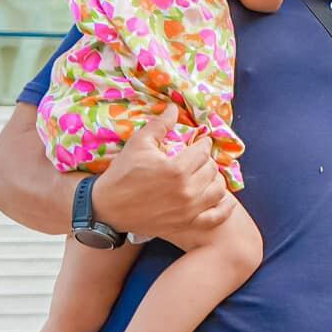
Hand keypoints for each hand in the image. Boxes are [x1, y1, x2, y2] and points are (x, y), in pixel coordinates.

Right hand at [92, 107, 237, 247]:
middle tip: (198, 159)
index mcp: (176, 169)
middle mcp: (187, 190)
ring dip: (215, 180)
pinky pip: (216, 217)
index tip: (197, 143)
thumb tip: (174, 107)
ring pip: (218, 190)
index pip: (203, 150)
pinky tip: (222, 198)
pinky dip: (224, 207)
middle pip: (212, 169)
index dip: (201, 144)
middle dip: (206, 160)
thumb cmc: (122, 174)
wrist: (107, 208)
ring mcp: (188, 210)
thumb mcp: (138, 144)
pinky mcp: (186, 224)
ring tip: (206, 175)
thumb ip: (159, 125)